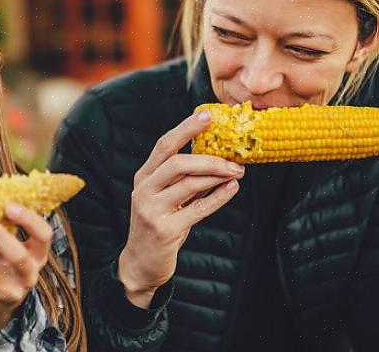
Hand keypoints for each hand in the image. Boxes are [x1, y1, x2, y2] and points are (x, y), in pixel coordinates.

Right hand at [118, 110, 243, 307]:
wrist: (141, 263)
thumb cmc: (159, 224)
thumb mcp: (165, 197)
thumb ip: (184, 178)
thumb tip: (217, 154)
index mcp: (144, 177)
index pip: (164, 145)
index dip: (186, 129)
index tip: (208, 115)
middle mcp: (144, 190)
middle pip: (177, 163)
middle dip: (209, 158)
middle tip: (235, 158)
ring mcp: (152, 211)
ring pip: (189, 185)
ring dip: (217, 176)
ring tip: (237, 172)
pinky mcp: (165, 230)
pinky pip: (198, 210)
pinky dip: (218, 197)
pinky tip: (232, 189)